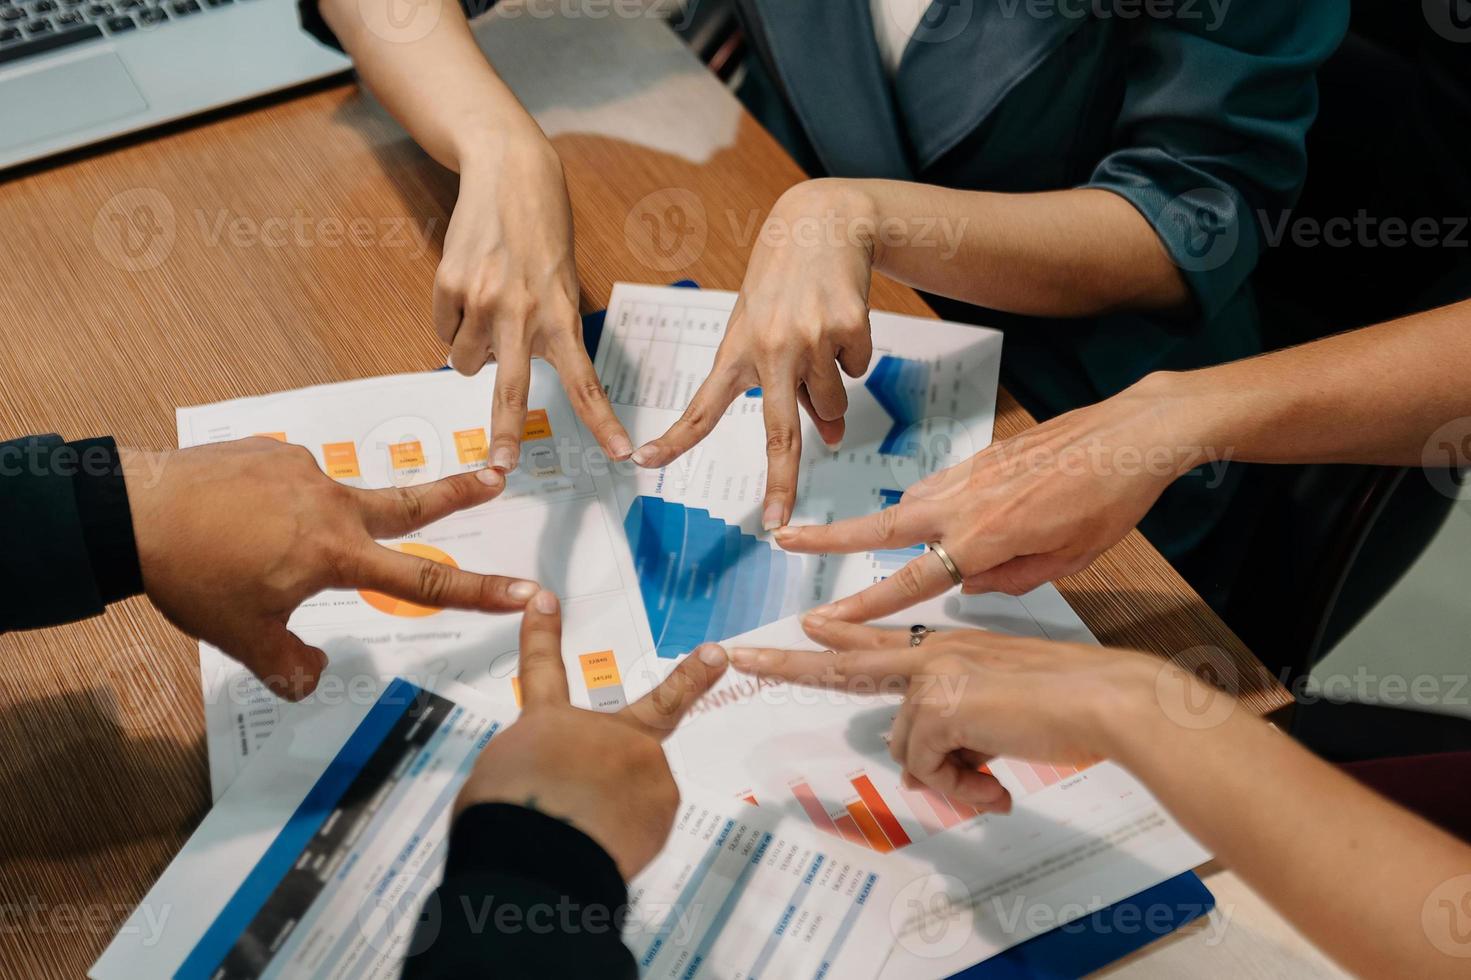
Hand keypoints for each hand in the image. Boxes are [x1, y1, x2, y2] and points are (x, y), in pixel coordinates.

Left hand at [123, 438, 539, 700]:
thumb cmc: (191, 576)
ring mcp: (303, 470)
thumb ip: (290, 665)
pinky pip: (290, 483)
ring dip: (315, 524)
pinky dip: (277, 506)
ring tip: (251, 547)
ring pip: (331, 503)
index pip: (424, 582)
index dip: (482, 592)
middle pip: (413, 503)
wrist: (132, 511)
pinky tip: (236, 521)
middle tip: (496, 476)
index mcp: (336, 554)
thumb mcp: (243, 638)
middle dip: (460, 492)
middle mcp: (332, 504)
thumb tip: (316, 675)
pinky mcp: (272, 451)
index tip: (527, 590)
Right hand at [434, 137, 632, 470]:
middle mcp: (523, 312)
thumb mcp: (564, 283)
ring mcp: (482, 300)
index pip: (585, 380)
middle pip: (512, 390)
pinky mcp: (449, 285)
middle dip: (506, 433)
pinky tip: (469, 286)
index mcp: (561, 315)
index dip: (601, 421)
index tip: (618, 453)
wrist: (508, 173)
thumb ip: (548, 330)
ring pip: (465, 362)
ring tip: (488, 308)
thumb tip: (508, 373)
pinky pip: (443, 330)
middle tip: (501, 466)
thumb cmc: (542, 234)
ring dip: (473, 351)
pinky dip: (453, 320)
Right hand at [456, 591, 729, 878]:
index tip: (546, 602)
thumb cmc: (504, 818)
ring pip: (639, 791)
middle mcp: (603, 733)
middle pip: (660, 705)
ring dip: (619, 813)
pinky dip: (626, 839)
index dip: (542, 635)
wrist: (534, 855)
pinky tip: (602, 850)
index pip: (541, 669)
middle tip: (716, 657)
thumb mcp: (501, 779)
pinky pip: (645, 824)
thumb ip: (540, 768)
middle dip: (691, 678)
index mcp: (548, 724)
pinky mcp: (662, 802)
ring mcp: (641, 763)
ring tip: (585, 836)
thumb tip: (561, 783)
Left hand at [633, 179, 878, 529]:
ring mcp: (812, 338)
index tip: (644, 463)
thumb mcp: (768, 332)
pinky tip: (840, 319)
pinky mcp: (849, 327)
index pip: (701, 407)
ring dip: (831, 391)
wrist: (823, 222)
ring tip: (819, 340)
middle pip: (780, 433)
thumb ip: (789, 388)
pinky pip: (857, 370)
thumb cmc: (784, 285)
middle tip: (777, 521)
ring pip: (832, 404)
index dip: (674, 439)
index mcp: (737, 351)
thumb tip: (832, 436)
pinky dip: (852, 356)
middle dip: (781, 483)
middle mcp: (770, 348)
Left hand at [726, 619, 1167, 810]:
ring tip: (993, 784)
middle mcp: (933, 653)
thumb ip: (956, 737)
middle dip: (786, 664)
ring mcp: (933, 675)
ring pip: (907, 748)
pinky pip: (928, 766)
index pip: (878, 640)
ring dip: (948, 779)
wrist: (1105, 699)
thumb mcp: (999, 718)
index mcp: (948, 647)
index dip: (838, 637)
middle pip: (845, 663)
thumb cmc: (1068, 704)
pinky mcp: (939, 705)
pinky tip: (995, 784)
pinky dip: (960, 787)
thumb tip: (920, 770)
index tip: (805, 627)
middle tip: (740, 657)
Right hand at [775, 374, 1208, 619]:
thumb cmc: (1109, 501)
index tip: (823, 619)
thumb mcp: (1067, 560)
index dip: (863, 606)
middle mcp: (963, 503)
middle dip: (827, 537)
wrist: (1130, 434)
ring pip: (907, 504)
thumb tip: (967, 584)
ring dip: (877, 524)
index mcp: (983, 539)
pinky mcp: (979, 457)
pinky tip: (933, 519)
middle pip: (878, 525)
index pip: (908, 580)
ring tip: (851, 539)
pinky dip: (922, 505)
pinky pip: (936, 488)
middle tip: (782, 537)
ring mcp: (967, 474)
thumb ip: (1010, 579)